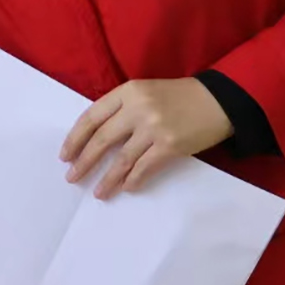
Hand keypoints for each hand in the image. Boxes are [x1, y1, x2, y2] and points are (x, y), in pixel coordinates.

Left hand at [59, 79, 232, 199]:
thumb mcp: (145, 92)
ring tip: (98, 192)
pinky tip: (126, 188)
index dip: (75, 138)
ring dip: (107, 179)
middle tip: (72, 178)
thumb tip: (95, 138)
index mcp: (128, 92)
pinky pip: (143, 168)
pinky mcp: (170, 145)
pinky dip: (132, 181)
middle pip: (101, 139)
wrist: (219, 100)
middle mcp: (138, 108)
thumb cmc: (179, 97)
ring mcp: (154, 127)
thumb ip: (121, 109)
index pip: (91, 117)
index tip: (65, 155)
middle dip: (84, 161)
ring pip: (121, 159)